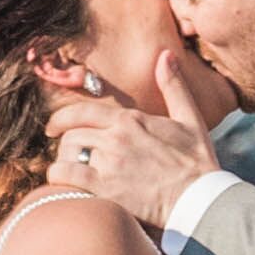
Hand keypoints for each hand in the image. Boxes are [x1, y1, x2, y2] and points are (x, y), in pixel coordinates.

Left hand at [52, 52, 226, 227]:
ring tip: (68, 169)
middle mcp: (116, 137)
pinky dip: (58, 176)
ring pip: (67, 152)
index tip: (53, 127)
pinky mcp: (106, 189)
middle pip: (72, 133)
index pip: (82, 112)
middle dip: (64, 143)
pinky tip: (62, 182)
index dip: (61, 119)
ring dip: (63, 160)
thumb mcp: (190, 118)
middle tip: (65, 154)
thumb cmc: (197, 162)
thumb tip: (165, 55)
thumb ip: (173, 86)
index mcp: (131, 120)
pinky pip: (67, 175)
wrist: (201, 199)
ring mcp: (110, 163)